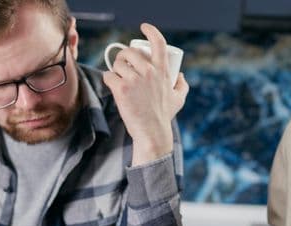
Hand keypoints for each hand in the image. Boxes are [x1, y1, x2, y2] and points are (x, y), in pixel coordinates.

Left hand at [102, 23, 188, 164]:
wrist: (151, 132)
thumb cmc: (164, 116)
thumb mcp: (179, 99)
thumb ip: (182, 85)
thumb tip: (180, 75)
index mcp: (162, 70)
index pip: (158, 43)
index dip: (151, 31)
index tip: (144, 27)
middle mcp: (148, 72)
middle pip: (129, 52)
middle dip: (124, 56)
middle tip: (123, 65)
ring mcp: (134, 79)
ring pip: (117, 63)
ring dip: (115, 68)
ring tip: (118, 77)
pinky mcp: (120, 88)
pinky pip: (108, 75)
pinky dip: (108, 79)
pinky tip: (112, 85)